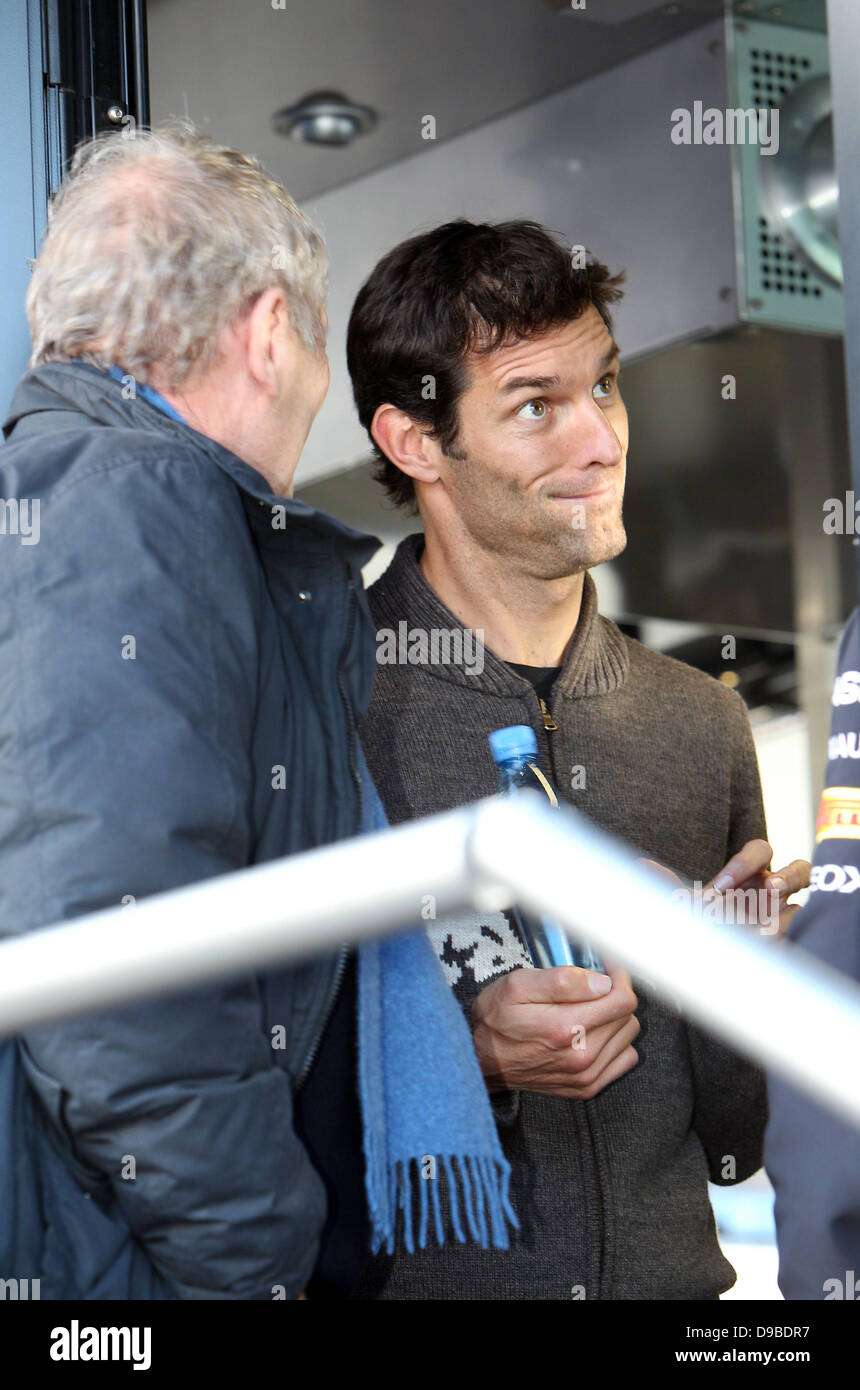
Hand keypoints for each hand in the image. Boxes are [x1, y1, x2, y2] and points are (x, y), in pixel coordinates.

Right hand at [470, 960, 638, 1099]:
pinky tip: (595, 1032)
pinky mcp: (585, 1088)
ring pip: (628, 1036)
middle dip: (614, 995)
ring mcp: (585, 1076)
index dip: (618, 977)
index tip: (607, 967)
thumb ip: (563, 980)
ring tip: (590, 1009)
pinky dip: (616, 1042)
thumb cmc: (497, 1018)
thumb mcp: (518, 984)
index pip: (623, 1000)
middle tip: (593, 986)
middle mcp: (581, 1056)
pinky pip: (624, 1060)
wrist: (480, 1059)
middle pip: (628, 1016)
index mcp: (566, 1028)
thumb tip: (602, 983)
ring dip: (615, 1018)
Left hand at [639, 839, 810, 936]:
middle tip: (766, 890)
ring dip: (789, 903)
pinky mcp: (795, 934)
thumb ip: (667, 887)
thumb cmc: (707, 927)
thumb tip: (639, 864)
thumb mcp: (686, 909)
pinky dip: (787, 931)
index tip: (720, 888)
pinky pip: (801, 926)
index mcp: (752, 875)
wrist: (716, 965)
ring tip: (766, 920)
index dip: (745, 863)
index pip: (760, 851)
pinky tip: (767, 943)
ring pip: (805, 895)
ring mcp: (790, 912)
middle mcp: (776, 889)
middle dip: (786, 875)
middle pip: (798, 867)